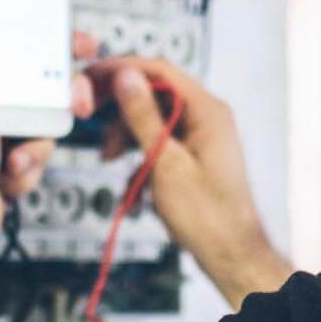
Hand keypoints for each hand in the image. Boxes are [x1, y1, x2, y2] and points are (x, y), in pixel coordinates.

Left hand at [0, 0, 96, 257]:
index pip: (20, 49)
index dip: (54, 44)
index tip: (80, 44)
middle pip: (44, 88)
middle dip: (62, 100)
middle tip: (77, 102)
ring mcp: (0, 135)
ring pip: (47, 126)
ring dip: (38, 145)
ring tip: (16, 156)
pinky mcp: (10, 164)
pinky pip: (39, 157)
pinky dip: (28, 169)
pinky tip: (6, 175)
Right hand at [84, 53, 292, 308]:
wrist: (230, 252)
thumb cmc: (206, 215)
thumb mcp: (165, 162)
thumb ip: (143, 116)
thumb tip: (126, 77)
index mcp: (208, 111)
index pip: (160, 70)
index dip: (121, 69)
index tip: (91, 76)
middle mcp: (208, 117)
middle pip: (155, 92)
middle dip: (121, 106)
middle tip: (90, 115)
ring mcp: (203, 135)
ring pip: (155, 117)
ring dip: (127, 133)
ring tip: (109, 156)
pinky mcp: (195, 154)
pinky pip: (161, 141)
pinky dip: (142, 155)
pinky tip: (132, 182)